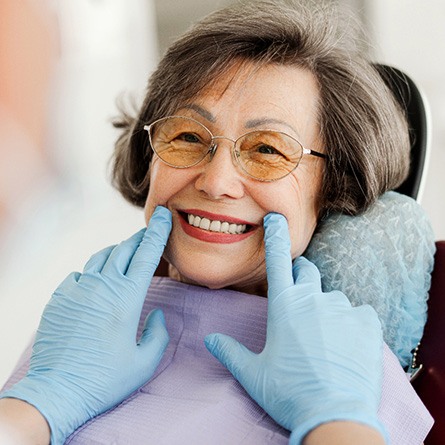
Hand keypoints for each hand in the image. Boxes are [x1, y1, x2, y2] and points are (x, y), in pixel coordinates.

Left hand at [0, 206, 171, 444]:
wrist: (57, 391)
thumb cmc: (105, 380)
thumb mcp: (145, 362)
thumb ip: (158, 333)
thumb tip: (157, 315)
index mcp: (127, 298)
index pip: (146, 255)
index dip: (158, 233)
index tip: (164, 216)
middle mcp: (102, 286)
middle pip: (124, 249)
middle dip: (140, 237)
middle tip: (150, 233)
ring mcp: (77, 289)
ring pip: (101, 257)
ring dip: (117, 252)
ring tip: (126, 255)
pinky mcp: (59, 297)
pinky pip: (80, 275)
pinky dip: (93, 272)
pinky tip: (97, 283)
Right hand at [205, 213, 385, 443]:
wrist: (335, 416)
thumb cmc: (290, 393)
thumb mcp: (254, 374)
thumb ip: (231, 352)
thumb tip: (210, 339)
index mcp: (284, 306)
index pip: (277, 260)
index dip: (275, 235)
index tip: (275, 218)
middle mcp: (313, 299)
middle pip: (306, 272)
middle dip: (301, 277)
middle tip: (298, 299)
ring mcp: (342, 309)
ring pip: (332, 298)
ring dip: (325, 310)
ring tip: (323, 340)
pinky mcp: (366, 323)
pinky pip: (358, 313)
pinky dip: (352, 323)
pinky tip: (346, 344)